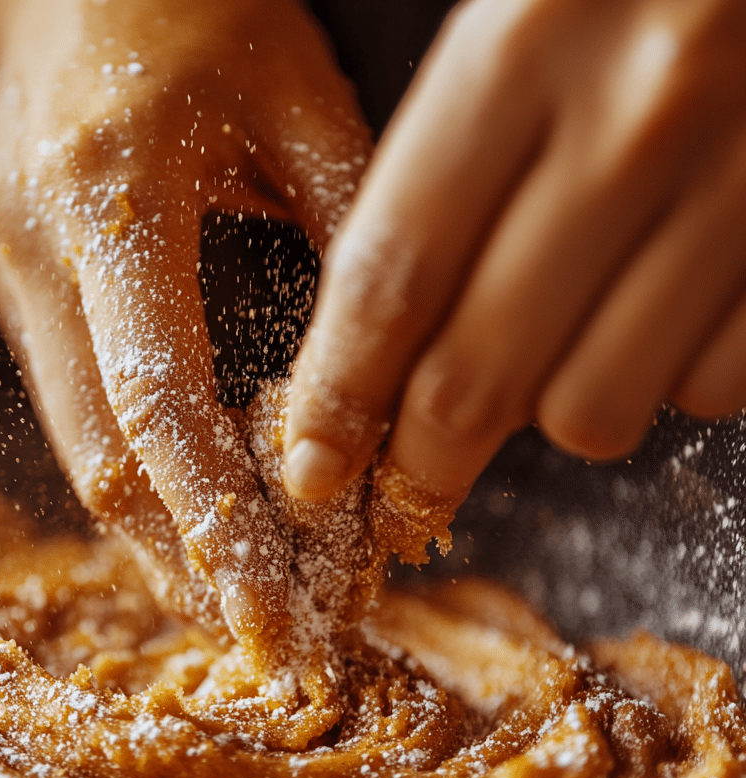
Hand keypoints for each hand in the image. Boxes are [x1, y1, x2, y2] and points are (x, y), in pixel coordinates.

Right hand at [0, 0, 369, 637]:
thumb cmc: (194, 2)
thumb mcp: (299, 99)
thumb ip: (355, 238)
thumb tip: (398, 379)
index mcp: (107, 200)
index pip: (157, 406)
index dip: (215, 522)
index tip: (267, 609)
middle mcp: (38, 254)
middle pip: (99, 459)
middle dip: (180, 559)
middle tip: (259, 630)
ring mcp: (10, 274)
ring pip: (77, 449)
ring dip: (156, 532)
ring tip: (233, 590)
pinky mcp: (16, 285)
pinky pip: (73, 409)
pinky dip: (138, 474)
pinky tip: (190, 509)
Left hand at [284, 0, 745, 505]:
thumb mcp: (514, 27)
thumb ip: (440, 176)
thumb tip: (371, 351)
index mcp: (518, 50)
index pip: (391, 279)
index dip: (339, 395)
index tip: (315, 464)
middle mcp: (633, 121)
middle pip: (474, 375)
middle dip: (421, 462)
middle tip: (402, 491)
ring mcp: (738, 184)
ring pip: (589, 411)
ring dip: (551, 412)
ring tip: (556, 353)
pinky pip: (704, 392)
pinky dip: (663, 383)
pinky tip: (656, 320)